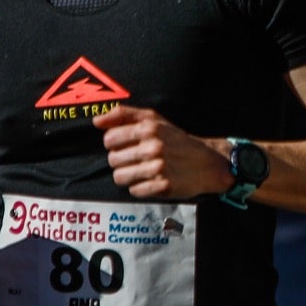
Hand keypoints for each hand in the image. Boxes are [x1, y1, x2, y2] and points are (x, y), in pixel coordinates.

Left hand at [93, 105, 227, 199]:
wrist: (207, 162)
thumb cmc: (177, 139)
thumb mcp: (154, 119)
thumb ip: (124, 115)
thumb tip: (97, 121)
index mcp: (149, 128)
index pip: (110, 139)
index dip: (114, 144)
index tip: (126, 145)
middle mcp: (153, 147)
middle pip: (113, 159)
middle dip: (121, 161)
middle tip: (136, 159)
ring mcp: (158, 168)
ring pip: (120, 177)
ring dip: (128, 175)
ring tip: (142, 170)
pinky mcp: (162, 186)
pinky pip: (134, 190)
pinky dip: (140, 187)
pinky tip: (151, 180)